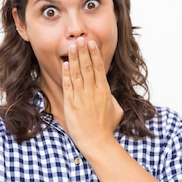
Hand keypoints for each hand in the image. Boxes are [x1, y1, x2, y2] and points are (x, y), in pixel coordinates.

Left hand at [61, 37, 122, 152]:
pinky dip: (66, 74)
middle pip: (88, 67)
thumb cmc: (106, 129)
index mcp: (104, 92)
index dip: (94, 55)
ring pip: (77, 74)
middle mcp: (93, 92)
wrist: (97, 142)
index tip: (91, 44)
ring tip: (72, 46)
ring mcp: (81, 98)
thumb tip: (108, 91)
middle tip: (80, 39)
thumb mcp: (116, 110)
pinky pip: (69, 86)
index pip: (98, 69)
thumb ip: (111, 98)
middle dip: (84, 52)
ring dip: (74, 59)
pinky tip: (65, 64)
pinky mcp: (71, 104)